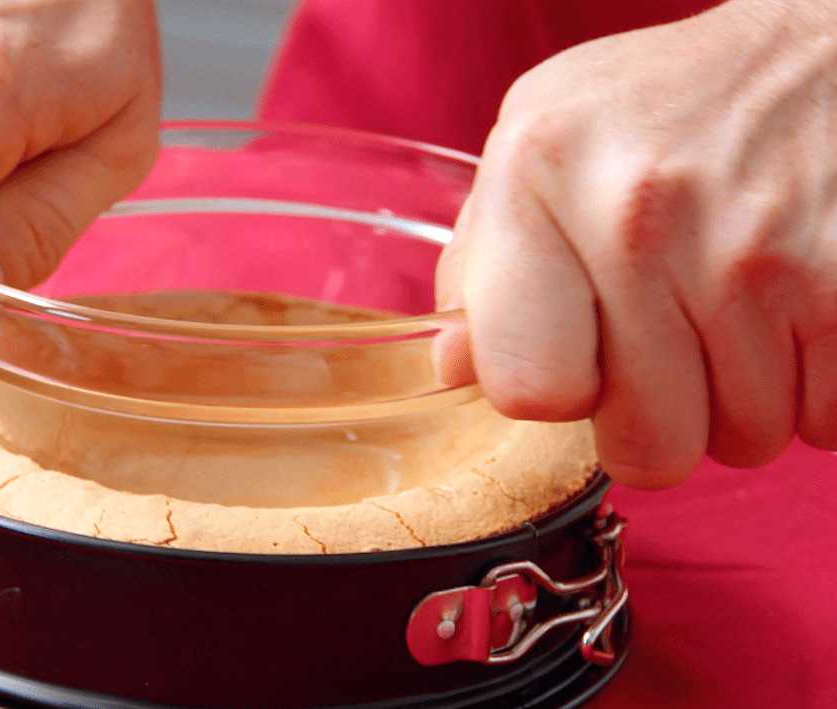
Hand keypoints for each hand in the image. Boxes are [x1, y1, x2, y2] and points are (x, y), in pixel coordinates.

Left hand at [437, 0, 836, 487]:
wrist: (820, 52)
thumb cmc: (666, 111)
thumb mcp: (542, 144)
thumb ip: (485, 261)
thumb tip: (456, 368)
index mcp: (540, 175)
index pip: (527, 389)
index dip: (558, 391)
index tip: (581, 354)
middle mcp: (640, 214)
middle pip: (647, 444)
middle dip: (661, 416)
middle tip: (673, 339)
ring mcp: (757, 254)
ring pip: (743, 441)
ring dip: (742, 398)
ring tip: (739, 306)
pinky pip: (826, 423)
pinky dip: (816, 387)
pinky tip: (797, 307)